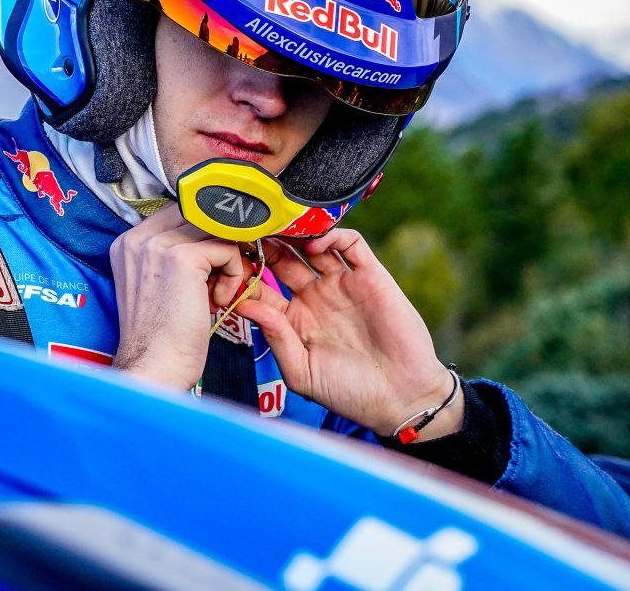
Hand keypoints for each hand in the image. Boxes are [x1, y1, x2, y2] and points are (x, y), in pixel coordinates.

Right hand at [109, 204, 252, 389]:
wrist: (154, 368)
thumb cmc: (161, 338)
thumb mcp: (157, 287)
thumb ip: (174, 258)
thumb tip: (213, 240)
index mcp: (127, 243)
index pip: (178, 214)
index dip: (203, 236)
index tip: (212, 267)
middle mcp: (137, 238)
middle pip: (197, 215)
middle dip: (219, 244)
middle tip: (223, 279)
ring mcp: (157, 245)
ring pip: (215, 230)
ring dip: (228, 261)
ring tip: (219, 293)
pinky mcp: (181, 258)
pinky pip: (227, 248)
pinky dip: (233, 275)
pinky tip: (219, 301)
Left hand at [233, 229, 462, 439]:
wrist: (403, 399)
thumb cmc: (350, 393)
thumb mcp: (302, 372)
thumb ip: (275, 337)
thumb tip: (244, 306)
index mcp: (294, 319)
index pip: (261, 287)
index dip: (244, 275)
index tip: (227, 263)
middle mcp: (315, 298)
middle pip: (282, 259)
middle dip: (264, 245)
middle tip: (248, 232)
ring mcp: (342, 285)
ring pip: (313, 246)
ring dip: (294, 235)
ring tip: (278, 229)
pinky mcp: (371, 277)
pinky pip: (351, 244)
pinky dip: (333, 235)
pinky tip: (315, 243)